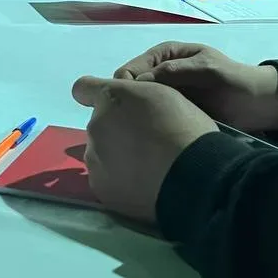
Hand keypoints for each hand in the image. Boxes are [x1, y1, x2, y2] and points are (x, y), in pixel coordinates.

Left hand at [72, 76, 217, 223]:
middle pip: (99, 125)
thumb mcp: (166, 93)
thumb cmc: (186, 129)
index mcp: (111, 98)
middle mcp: (95, 126)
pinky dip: (120, 181)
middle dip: (116, 131)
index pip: (83, 88)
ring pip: (100, 153)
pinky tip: (144, 184)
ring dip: (116, 157)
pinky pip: (105, 180)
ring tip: (148, 167)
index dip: (94, 96)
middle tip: (147, 143)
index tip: (113, 108)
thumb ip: (137, 94)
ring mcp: (95, 159)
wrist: (194, 174)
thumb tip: (128, 106)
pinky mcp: (100, 188)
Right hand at [113, 41, 277, 132]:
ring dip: (138, 117)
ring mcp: (165, 96)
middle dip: (129, 103)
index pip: (130, 69)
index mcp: (164, 55)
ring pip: (138, 107)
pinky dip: (149, 127)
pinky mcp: (171, 115)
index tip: (131, 105)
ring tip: (143, 133)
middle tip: (135, 123)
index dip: (126, 86)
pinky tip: (151, 137)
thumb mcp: (207, 69)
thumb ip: (176, 71)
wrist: (259, 105)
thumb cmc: (235, 81)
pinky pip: (152, 120)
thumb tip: (141, 81)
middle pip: (130, 89)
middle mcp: (159, 73)